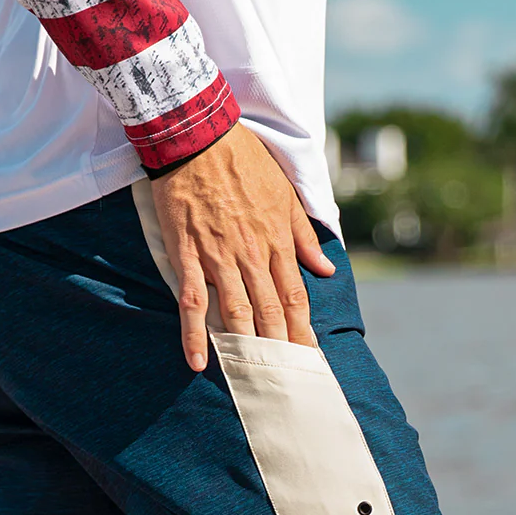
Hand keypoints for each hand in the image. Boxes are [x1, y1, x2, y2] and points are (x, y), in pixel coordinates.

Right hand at [150, 122, 335, 371]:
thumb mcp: (286, 194)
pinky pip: (193, 302)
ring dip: (247, 348)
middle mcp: (253, 255)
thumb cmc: (244, 160)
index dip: (304, 329)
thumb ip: (304, 237)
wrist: (198, 136)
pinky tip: (198, 361)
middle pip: (272, 312)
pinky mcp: (188, 255)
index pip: (296, 296)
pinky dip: (195, 334)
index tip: (310, 354)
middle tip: (288, 378)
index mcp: (278, 240)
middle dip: (282, 347)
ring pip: (238, 313)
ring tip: (255, 378)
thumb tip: (326, 270)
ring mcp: (219, 257)